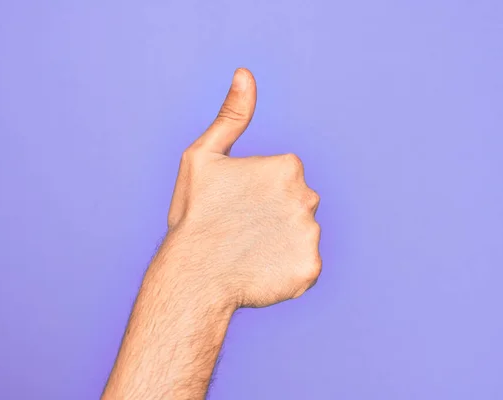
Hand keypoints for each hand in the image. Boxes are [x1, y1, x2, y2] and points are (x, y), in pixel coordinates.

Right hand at [166, 68, 320, 308]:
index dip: (256, 193)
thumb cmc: (194, 215)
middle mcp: (307, 196)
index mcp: (286, 166)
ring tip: (248, 253)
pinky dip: (285, 269)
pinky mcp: (310, 269)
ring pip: (300, 235)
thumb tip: (245, 73)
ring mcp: (310, 235)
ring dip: (280, 242)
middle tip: (240, 230)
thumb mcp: (203, 156)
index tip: (234, 205)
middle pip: (295, 204)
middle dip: (273, 214)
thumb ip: (231, 115)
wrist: (192, 275)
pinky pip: (302, 265)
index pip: (283, 178)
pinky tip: (260, 271)